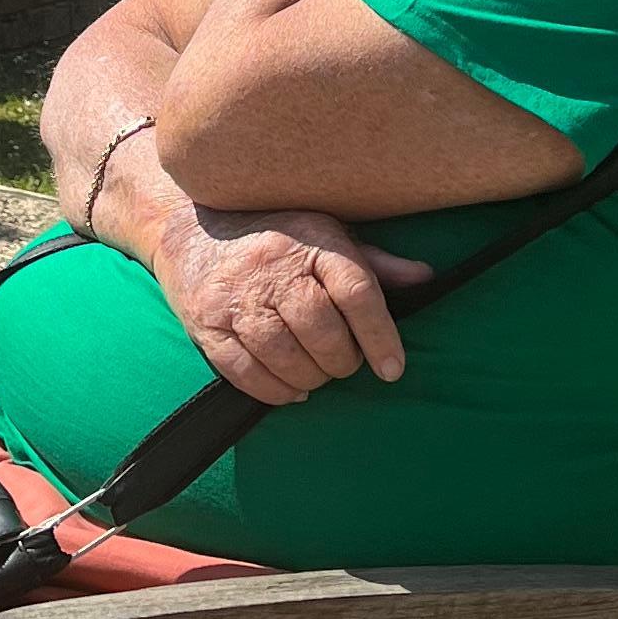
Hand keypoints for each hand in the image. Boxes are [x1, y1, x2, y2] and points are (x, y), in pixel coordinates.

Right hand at [148, 205, 433, 405]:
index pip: (357, 291)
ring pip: (283, 354)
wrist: (192, 228)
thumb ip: (375, 263)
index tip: (393, 369)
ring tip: (318, 376)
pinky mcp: (207, 322)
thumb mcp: (328, 234)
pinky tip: (290, 389)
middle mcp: (273, 266)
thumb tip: (426, 278)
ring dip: (310, 378)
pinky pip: (243, 371)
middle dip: (342, 361)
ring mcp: (236, 296)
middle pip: (321, 329)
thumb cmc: (276, 235)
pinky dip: (273, 390)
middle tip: (345, 364)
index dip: (380, 335)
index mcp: (313, 242)